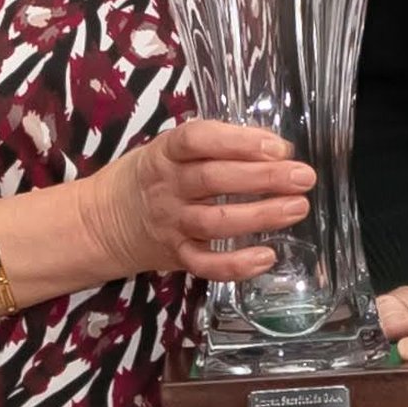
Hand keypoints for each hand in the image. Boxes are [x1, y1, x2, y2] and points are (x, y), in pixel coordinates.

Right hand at [82, 120, 313, 283]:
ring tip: (297, 208)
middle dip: (263, 178)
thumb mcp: (171, 150)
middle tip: (303, 177)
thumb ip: (217, 147)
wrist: (103, 222)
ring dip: (259, 216)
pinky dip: (236, 266)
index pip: (198, 140)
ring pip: (215, 222)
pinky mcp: (177, 256)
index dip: (238, 141)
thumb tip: (277, 148)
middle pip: (214, 180)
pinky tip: (267, 258)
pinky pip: (206, 266)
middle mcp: (167, 188)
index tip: (278, 146)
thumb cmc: (153, 177)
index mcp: (166, 153)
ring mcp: (172, 224)